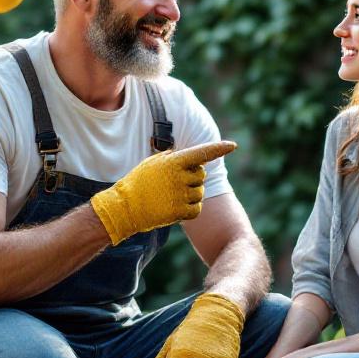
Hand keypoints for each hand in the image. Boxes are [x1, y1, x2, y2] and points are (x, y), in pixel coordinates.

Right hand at [90, 140, 235, 244]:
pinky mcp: (180, 212)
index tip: (233, 145)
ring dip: (191, 195)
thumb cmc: (139, 182)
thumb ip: (172, 158)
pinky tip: (175, 207)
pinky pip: (197, 209)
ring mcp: (181, 195)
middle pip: (201, 175)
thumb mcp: (153, 162)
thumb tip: (188, 156)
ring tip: (171, 196)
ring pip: (200, 193)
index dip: (218, 148)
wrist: (125, 207)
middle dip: (193, 178)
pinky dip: (190, 209)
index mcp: (174, 162)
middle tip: (174, 183)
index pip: (201, 153)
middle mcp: (180, 177)